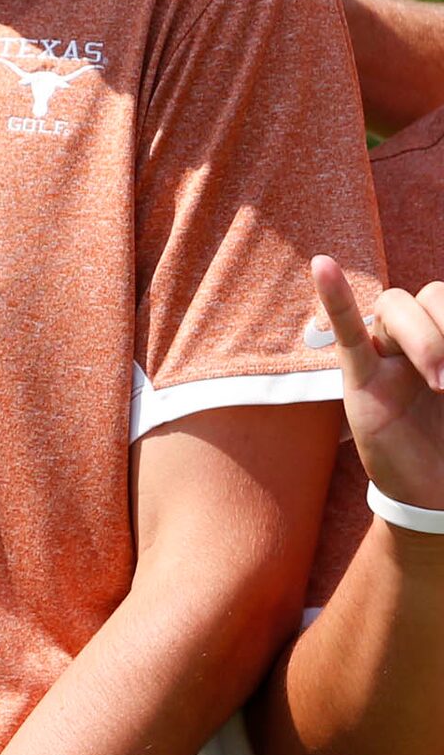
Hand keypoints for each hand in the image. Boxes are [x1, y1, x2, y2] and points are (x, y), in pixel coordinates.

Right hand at [313, 254, 443, 509]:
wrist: (435, 488)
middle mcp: (416, 337)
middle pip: (428, 296)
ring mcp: (385, 354)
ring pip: (393, 308)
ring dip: (424, 338)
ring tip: (440, 382)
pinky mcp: (359, 378)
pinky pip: (346, 333)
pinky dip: (335, 299)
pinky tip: (322, 266)